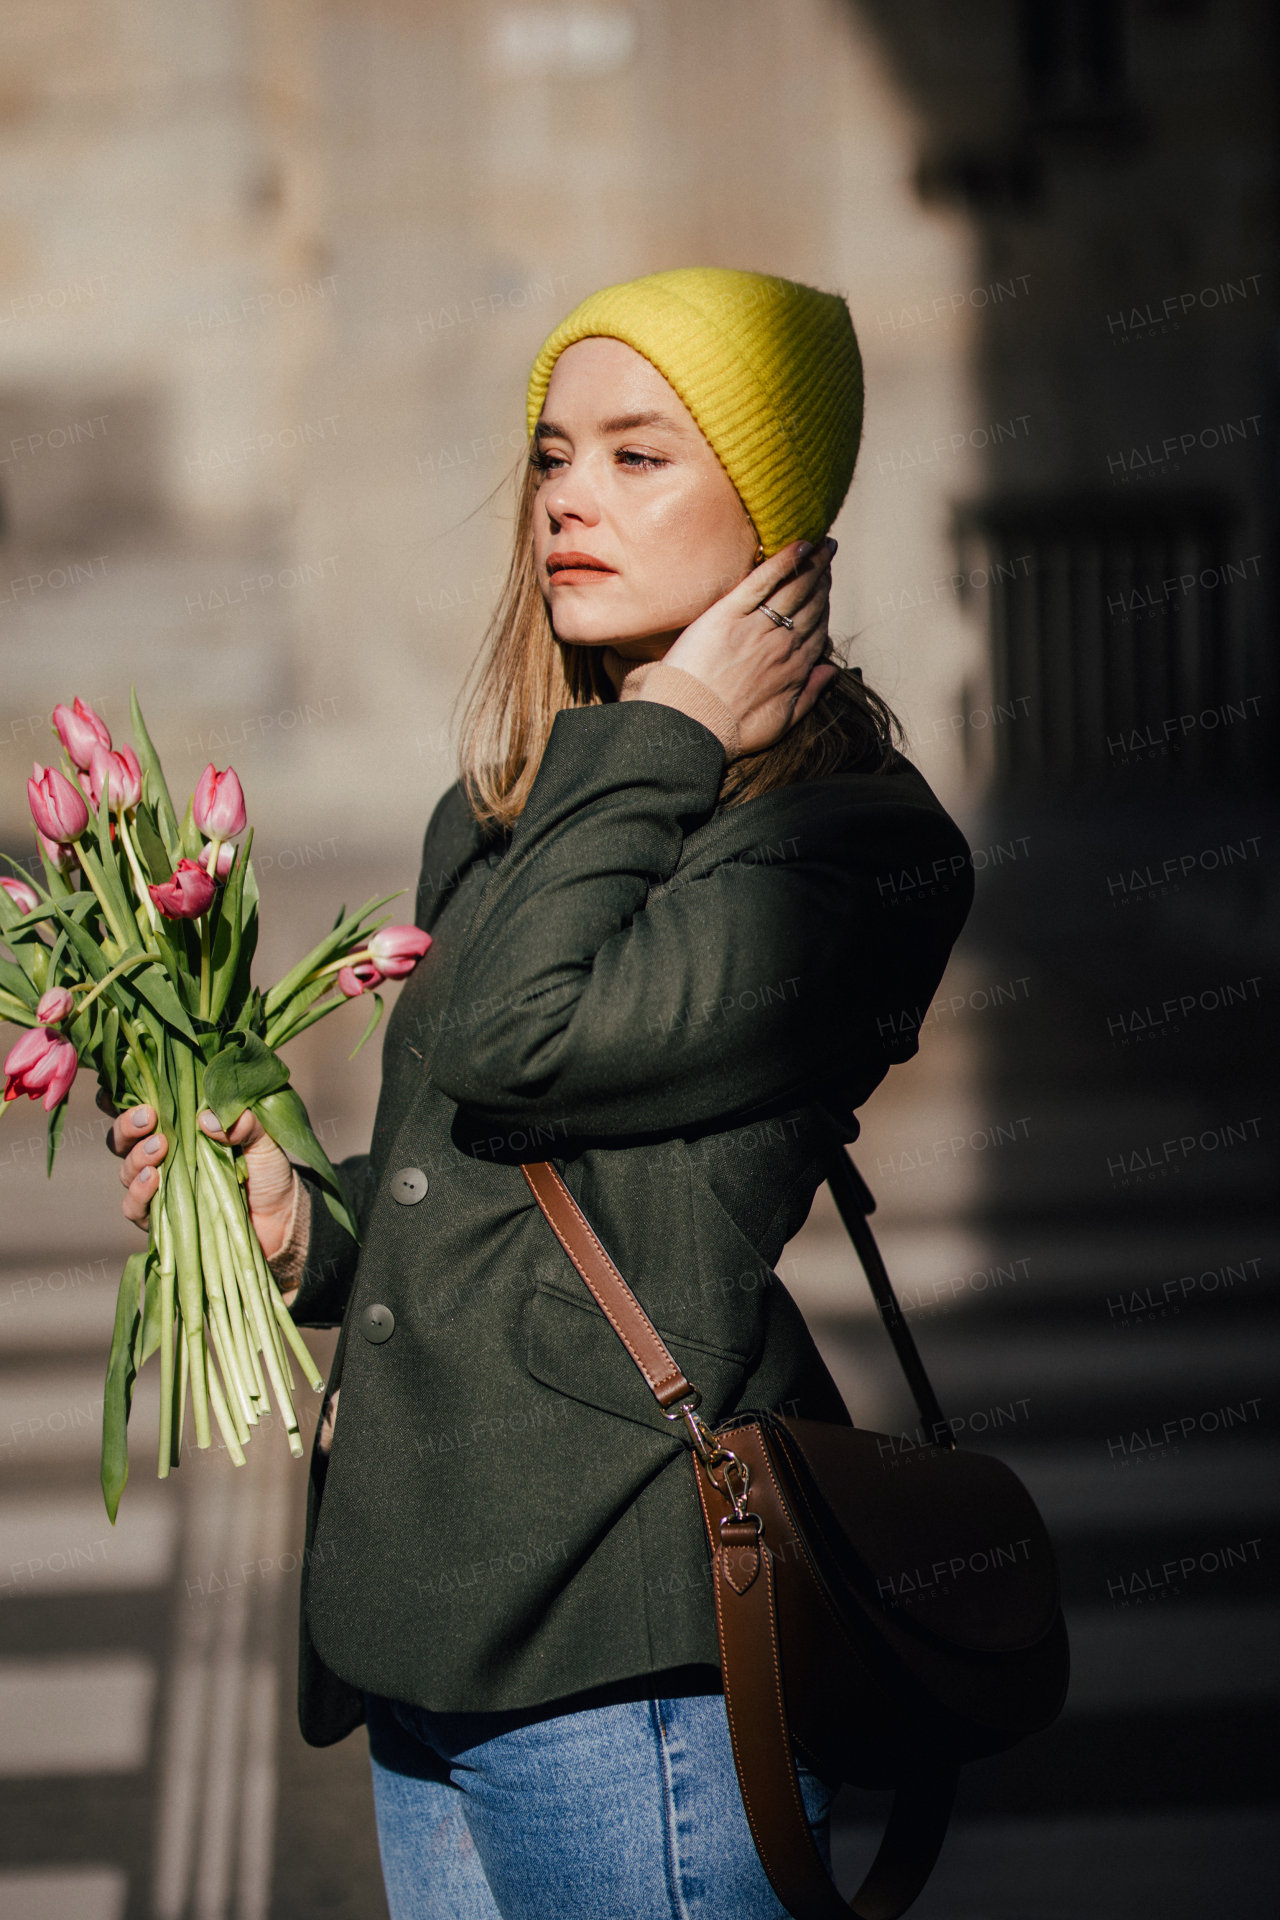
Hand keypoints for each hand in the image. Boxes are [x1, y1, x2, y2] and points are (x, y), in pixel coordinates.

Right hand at [101, 1093, 298, 1258]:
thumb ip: (243, 1123)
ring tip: (160, 1147)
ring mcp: (159, 1188)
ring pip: (126, 1170)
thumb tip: (207, 1119)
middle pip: (121, 1139)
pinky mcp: (161, 1218)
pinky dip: (137, 1194)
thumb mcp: (263, 1139)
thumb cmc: (267, 1169)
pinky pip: (134, 1208)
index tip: (116, 1091)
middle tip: (148, 1118)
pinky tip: (153, 1180)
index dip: (119, 1100)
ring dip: (136, 1157)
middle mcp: (161, 1156)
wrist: (280, 1217)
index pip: (139, 1109)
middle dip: (127, 1125)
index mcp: (179, 1128)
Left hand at [659, 537, 836, 756]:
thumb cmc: (729, 730)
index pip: (818, 627)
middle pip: (811, 602)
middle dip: (823, 575)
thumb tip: (829, 673)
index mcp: (795, 668)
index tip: (827, 585)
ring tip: (822, 543)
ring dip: (812, 562)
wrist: (690, 725)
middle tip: (828, 553)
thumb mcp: (780, 723)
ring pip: (794, 588)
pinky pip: (762, 582)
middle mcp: (782, 645)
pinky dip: (783, 562)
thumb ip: (809, 696)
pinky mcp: (729, 615)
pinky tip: (799, 545)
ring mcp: (757, 628)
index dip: (825, 603)